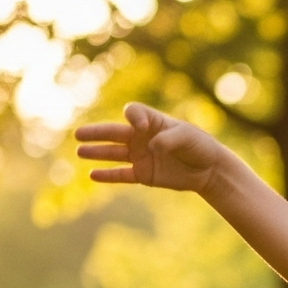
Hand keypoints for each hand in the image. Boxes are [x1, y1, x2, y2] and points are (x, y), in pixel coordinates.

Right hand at [75, 103, 239, 194]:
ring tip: (79, 152)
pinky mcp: (143, 175)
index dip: (132, 117)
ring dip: (97, 153)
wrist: (209, 170)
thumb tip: (152, 147)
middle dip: (96, 133)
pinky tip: (93, 175)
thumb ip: (169, 140)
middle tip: (78, 134)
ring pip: (114, 154)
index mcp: (153, 122)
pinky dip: (108, 175)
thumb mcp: (187, 138)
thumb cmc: (200, 147)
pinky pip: (122, 175)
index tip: (136, 124)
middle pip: (114, 133)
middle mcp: (142, 138)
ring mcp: (141, 156)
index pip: (134, 112)